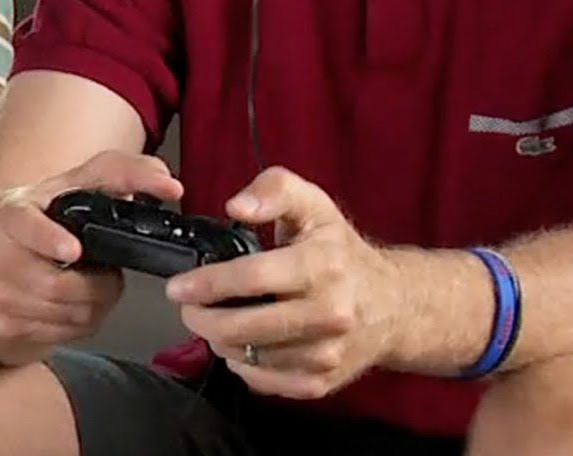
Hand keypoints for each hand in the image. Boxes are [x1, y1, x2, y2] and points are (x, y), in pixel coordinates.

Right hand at [0, 151, 183, 352]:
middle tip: (110, 272)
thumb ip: (132, 173)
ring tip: (93, 283)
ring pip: (65, 313)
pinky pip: (61, 334)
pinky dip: (81, 321)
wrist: (8, 244)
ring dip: (95, 304)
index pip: (24, 226)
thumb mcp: (88, 181)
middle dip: (100, 285)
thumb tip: (170, 186)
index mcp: (12, 212)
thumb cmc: (56, 211)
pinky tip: (77, 302)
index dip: (49, 239)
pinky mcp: (4, 324)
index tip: (74, 250)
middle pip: (57, 285)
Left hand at [164, 166, 402, 399]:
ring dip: (219, 340)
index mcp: (322, 265)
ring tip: (216, 321)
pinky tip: (243, 344)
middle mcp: (328, 313)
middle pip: (243, 327)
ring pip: (248, 357)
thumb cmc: (342, 253)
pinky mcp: (321, 383)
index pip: (253, 278)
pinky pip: (263, 381)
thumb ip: (274, 190)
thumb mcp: (314, 206)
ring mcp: (325, 354)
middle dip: (201, 318)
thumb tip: (237, 206)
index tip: (178, 287)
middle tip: (189, 307)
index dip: (207, 283)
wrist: (394, 306)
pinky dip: (243, 364)